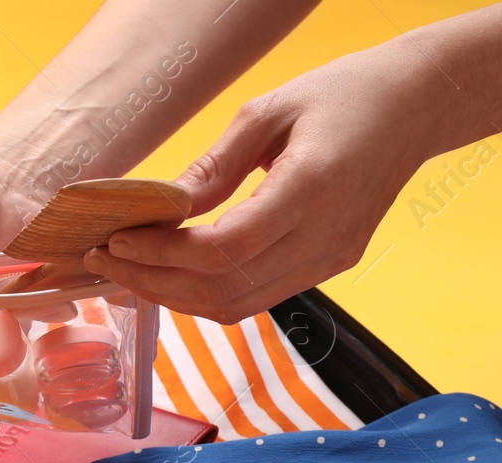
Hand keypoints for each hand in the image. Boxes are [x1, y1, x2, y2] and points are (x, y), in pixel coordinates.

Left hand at [80, 46, 431, 323]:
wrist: (415, 108)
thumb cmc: (343, 96)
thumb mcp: (268, 112)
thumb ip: (213, 167)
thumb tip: (160, 206)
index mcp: (312, 190)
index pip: (223, 250)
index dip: (162, 256)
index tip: (118, 241)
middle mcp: (324, 237)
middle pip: (222, 289)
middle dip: (153, 282)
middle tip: (105, 260)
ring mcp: (329, 260)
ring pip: (236, 306)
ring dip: (174, 296)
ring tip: (128, 271)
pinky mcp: (328, 267)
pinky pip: (255, 298)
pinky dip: (205, 294)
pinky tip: (171, 273)